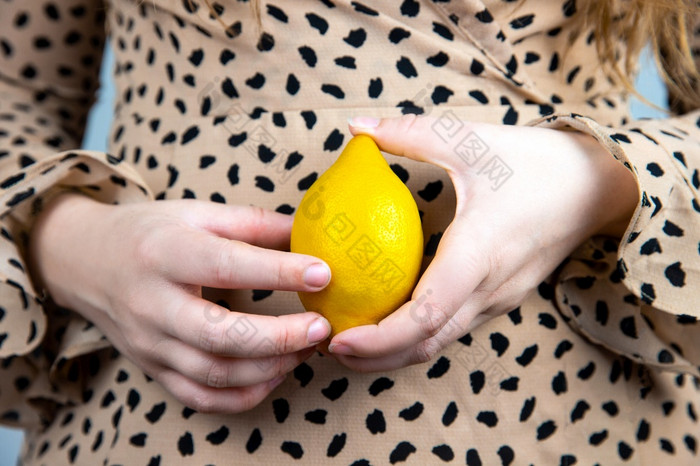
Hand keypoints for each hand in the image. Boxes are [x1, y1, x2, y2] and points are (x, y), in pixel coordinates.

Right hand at [28, 194, 330, 412]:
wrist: (84, 262)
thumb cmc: (149, 232)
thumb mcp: (197, 213)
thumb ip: (254, 223)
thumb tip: (311, 231)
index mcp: (164, 253)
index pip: (226, 266)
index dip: (278, 272)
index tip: (323, 273)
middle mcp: (151, 303)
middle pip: (219, 334)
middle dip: (278, 337)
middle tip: (321, 327)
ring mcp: (149, 343)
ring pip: (214, 373)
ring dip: (270, 367)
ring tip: (307, 347)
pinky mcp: (152, 369)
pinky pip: (201, 398)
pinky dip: (244, 395)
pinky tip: (275, 373)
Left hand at [326, 115, 637, 370]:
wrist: (597, 186)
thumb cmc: (532, 161)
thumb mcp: (469, 140)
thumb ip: (409, 134)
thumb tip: (354, 127)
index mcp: (479, 254)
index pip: (424, 316)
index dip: (379, 339)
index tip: (339, 340)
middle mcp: (490, 289)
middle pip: (427, 345)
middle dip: (376, 358)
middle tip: (330, 347)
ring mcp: (499, 299)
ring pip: (440, 342)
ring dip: (395, 352)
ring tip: (352, 343)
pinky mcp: (502, 298)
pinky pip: (454, 326)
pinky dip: (417, 335)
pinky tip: (389, 318)